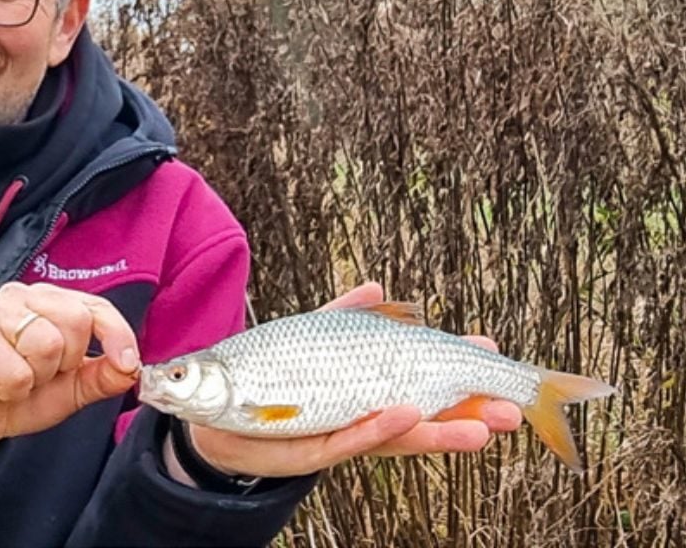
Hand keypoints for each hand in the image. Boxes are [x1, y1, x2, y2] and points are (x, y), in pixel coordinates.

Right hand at [0, 282, 139, 461]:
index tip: (127, 362)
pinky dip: (13, 389)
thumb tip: (132, 367)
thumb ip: (103, 375)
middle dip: (67, 361)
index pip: (95, 307)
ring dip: (38, 377)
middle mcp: (22, 296)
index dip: (117, 334)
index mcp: (49, 301)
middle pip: (75, 320)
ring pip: (47, 343)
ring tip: (18, 380)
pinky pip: (18, 370)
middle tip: (41, 375)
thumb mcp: (72, 388)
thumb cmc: (18, 393)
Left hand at [182, 282, 522, 478]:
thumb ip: (343, 315)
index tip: (500, 355)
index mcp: (372, 389)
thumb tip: (378, 287)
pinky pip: (353, 439)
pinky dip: (381, 427)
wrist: (218, 412)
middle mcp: (366, 416)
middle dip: (473, 412)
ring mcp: (344, 433)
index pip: (428, 381)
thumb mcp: (309, 335)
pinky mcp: (314, 447)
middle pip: (429, 415)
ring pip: (403, 435)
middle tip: (516, 408)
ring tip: (486, 427)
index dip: (465, 377)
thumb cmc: (270, 377)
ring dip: (444, 431)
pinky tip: (409, 413)